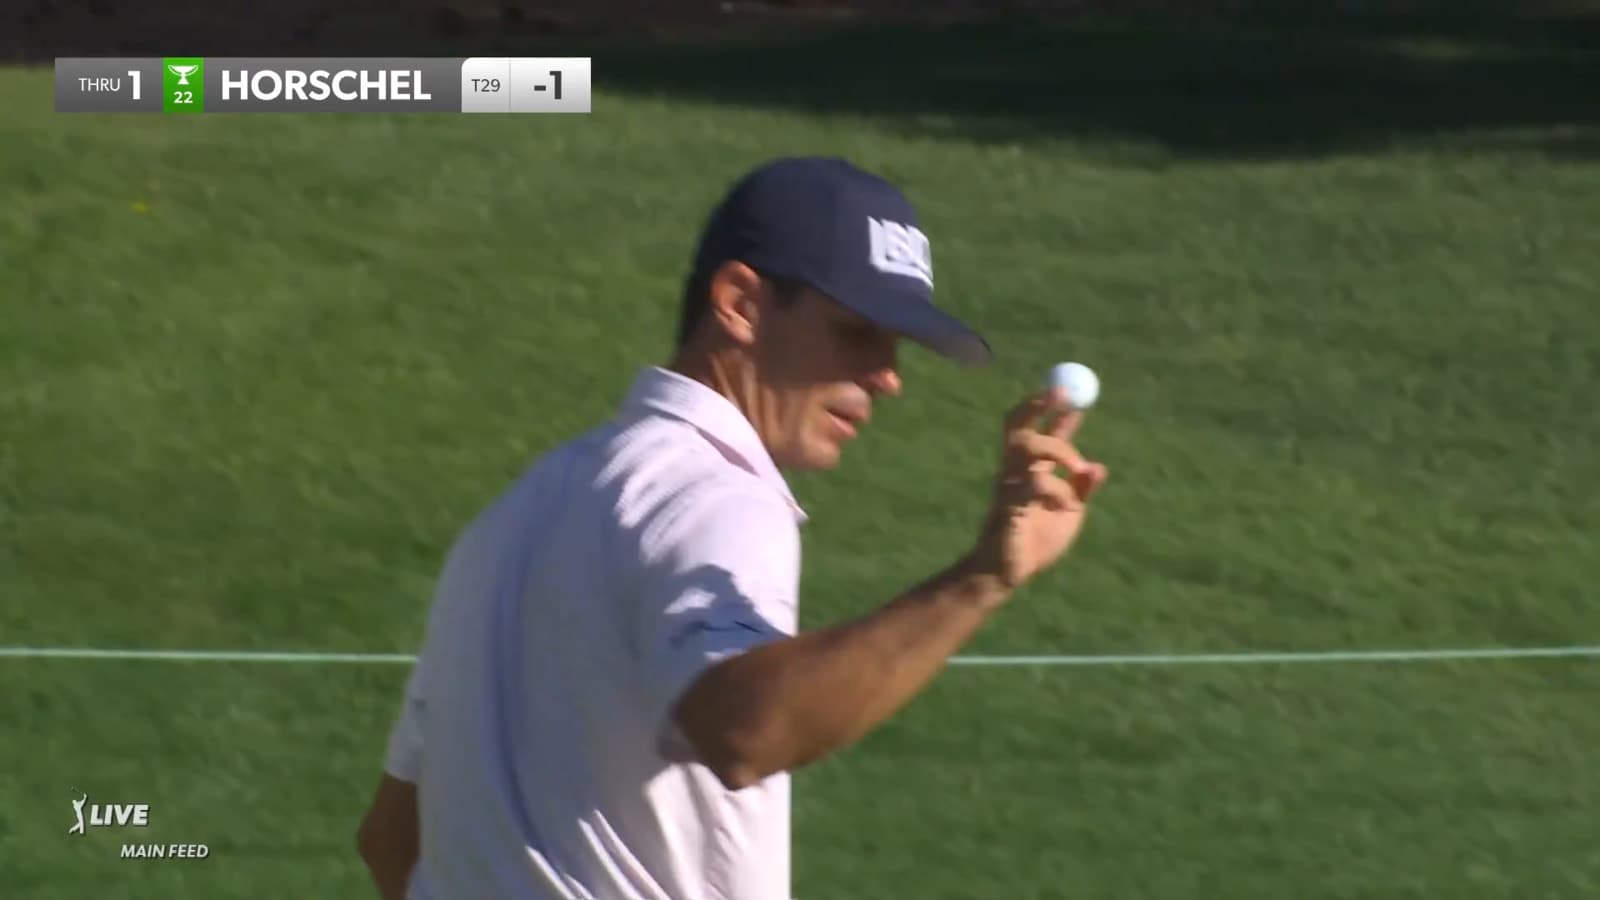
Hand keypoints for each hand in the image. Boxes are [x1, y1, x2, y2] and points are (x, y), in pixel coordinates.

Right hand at [966, 389, 1108, 590]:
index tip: (1069, 393)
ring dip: (1060, 450)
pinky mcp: (1009, 504)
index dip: (1052, 411)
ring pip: (1029, 446)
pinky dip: (1058, 491)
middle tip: (1063, 396)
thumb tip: (1098, 467)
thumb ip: (1081, 490)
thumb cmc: (1035, 544)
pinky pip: (1034, 483)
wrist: (1008, 573)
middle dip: (1037, 405)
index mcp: (1030, 471)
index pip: (1039, 431)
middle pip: (1018, 426)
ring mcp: (1009, 485)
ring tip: (1077, 473)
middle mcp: (1015, 471)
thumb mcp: (1069, 513)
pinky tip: (1064, 508)